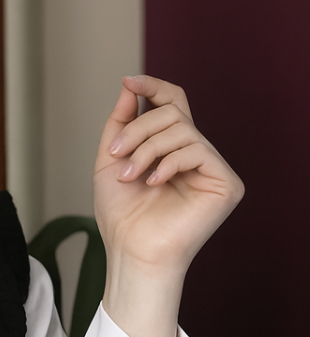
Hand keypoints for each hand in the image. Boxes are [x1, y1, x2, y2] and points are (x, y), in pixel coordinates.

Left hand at [94, 75, 243, 336]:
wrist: (132, 253)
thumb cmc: (122, 217)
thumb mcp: (111, 161)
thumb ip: (121, 122)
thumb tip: (130, 85)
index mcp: (172, 149)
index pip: (173, 104)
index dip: (153, 87)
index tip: (129, 82)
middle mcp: (195, 154)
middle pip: (172, 112)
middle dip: (138, 128)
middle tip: (116, 154)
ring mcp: (212, 168)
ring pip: (181, 128)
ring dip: (146, 148)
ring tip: (129, 175)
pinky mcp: (225, 182)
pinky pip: (196, 149)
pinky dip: (168, 162)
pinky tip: (153, 183)